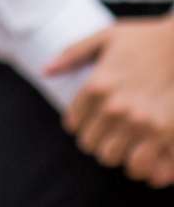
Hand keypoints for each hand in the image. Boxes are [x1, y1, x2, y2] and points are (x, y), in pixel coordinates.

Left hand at [48, 16, 173, 177]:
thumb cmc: (144, 38)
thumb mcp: (104, 37)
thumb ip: (72, 54)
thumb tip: (45, 71)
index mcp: (97, 86)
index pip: (74, 124)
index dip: (79, 126)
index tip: (88, 124)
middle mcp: (116, 108)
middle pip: (93, 146)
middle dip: (99, 142)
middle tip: (107, 137)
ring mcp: (144, 123)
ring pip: (119, 160)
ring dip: (122, 156)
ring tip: (127, 148)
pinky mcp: (169, 133)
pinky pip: (152, 168)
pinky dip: (150, 170)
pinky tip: (150, 161)